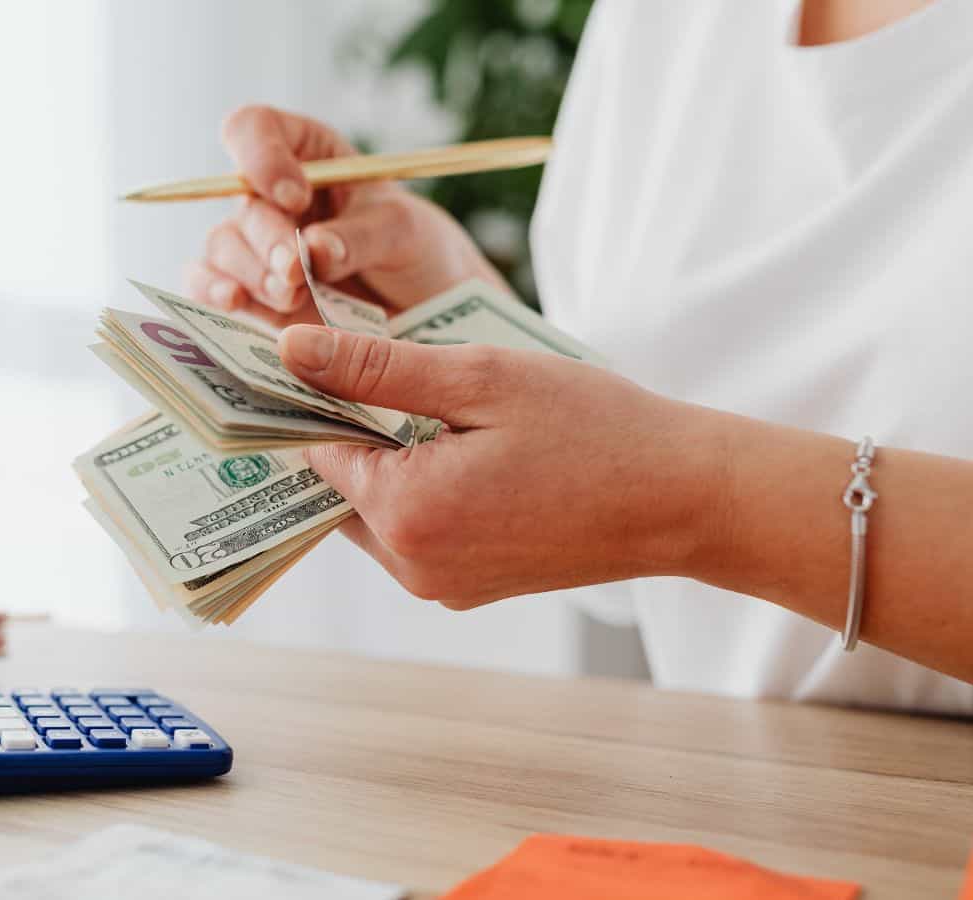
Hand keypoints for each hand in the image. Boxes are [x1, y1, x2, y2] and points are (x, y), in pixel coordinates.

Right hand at [185, 105, 505, 329]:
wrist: (426, 310)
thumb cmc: (416, 250)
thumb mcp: (404, 230)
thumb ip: (360, 235)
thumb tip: (312, 250)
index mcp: (306, 154)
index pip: (255, 129)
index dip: (261, 156)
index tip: (295, 196)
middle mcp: (271, 196)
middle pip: (241, 201)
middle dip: (267, 238)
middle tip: (296, 270)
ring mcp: (256, 246)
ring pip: (222, 246)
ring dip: (252, 272)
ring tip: (292, 296)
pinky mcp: (250, 293)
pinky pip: (208, 284)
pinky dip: (212, 291)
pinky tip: (232, 302)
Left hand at [276, 325, 726, 608]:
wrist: (683, 500)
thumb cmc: (594, 428)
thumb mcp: (479, 378)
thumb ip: (374, 367)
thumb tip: (289, 348)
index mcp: (405, 512)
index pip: (314, 449)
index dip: (310, 397)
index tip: (313, 356)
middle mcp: (410, 566)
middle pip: (337, 488)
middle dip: (346, 431)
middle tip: (369, 370)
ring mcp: (440, 587)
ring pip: (373, 514)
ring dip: (385, 463)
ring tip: (427, 405)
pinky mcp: (468, 590)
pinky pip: (414, 535)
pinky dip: (419, 492)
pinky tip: (460, 449)